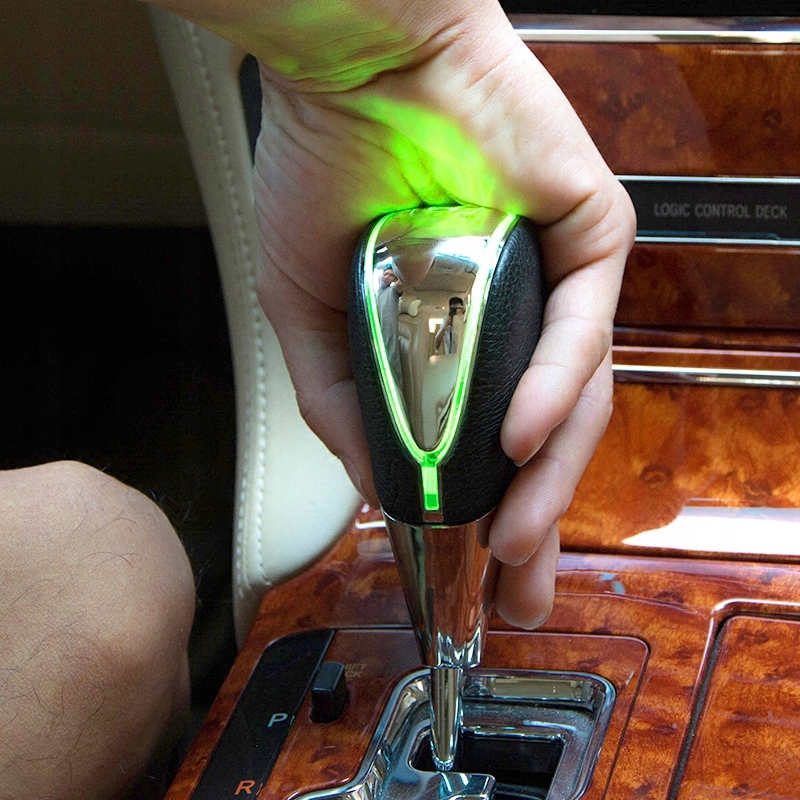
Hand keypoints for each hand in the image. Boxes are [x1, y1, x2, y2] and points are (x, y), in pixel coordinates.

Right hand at [182, 0, 635, 627]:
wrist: (352, 71)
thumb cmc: (326, 171)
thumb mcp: (308, 314)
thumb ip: (343, 402)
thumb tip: (378, 485)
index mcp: (452, 335)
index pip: (485, 438)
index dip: (486, 508)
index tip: (480, 571)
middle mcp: (510, 316)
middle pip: (547, 436)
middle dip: (534, 517)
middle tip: (515, 582)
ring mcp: (552, 279)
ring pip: (579, 397)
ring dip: (547, 473)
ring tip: (515, 535)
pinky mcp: (586, 233)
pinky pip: (581, 327)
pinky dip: (552, 384)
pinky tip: (519, 435)